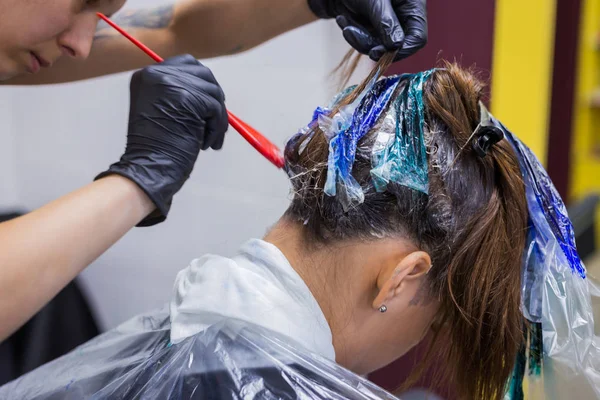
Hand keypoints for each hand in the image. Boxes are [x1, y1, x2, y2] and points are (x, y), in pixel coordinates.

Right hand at [96, 54, 227, 225]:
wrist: (148, 168)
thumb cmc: (157, 149)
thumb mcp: (163, 111)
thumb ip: (180, 94)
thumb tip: (212, 90)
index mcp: (147, 75)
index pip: (186, 64)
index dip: (202, 83)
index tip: (207, 105)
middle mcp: (156, 74)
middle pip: (203, 73)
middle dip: (214, 99)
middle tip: (214, 123)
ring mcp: (171, 83)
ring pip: (212, 91)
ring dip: (217, 117)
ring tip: (208, 140)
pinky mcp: (186, 97)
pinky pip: (215, 108)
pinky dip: (217, 128)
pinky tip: (207, 144)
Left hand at [307, 0, 426, 60]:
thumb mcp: (374, 1)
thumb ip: (385, 23)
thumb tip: (396, 46)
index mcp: (412, 6)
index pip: (417, 38)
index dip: (401, 50)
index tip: (378, 52)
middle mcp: (402, 17)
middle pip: (395, 46)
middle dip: (370, 43)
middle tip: (350, 33)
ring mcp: (387, 25)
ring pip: (377, 47)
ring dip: (357, 39)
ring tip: (344, 22)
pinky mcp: (373, 30)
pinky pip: (365, 43)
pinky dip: (352, 34)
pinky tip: (343, 19)